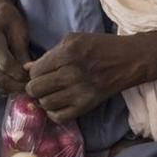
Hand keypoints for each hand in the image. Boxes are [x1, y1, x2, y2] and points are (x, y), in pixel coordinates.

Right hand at [0, 0, 30, 95]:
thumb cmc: (7, 18)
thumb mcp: (19, 29)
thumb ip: (22, 52)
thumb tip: (29, 73)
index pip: (5, 64)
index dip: (22, 74)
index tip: (35, 76)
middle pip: (0, 78)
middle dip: (19, 85)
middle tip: (34, 86)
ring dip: (14, 89)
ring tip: (28, 86)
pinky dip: (8, 88)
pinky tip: (19, 85)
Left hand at [24, 31, 156, 123]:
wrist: (129, 60)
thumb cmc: (99, 46)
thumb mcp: (73, 40)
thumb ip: (49, 54)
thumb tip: (27, 69)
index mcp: (67, 54)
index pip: (35, 71)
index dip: (33, 73)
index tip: (40, 73)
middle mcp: (72, 74)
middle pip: (36, 89)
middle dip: (35, 87)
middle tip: (43, 84)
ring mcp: (80, 92)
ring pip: (45, 104)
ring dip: (45, 99)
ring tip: (52, 93)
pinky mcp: (87, 106)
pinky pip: (59, 117)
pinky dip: (54, 112)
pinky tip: (59, 103)